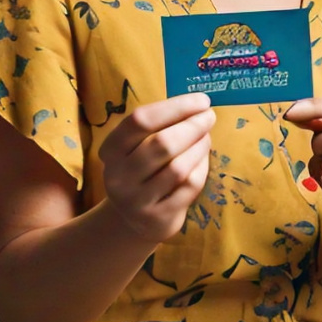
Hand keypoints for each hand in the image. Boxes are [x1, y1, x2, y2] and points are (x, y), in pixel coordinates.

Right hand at [98, 93, 214, 242]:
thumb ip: (160, 127)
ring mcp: (136, 200)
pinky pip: (188, 187)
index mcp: (111, 149)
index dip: (175, 107)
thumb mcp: (138, 147)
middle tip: (210, 116)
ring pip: (178, 167)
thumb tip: (199, 106)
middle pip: (162, 144)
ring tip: (207, 137)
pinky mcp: (157, 218)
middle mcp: (119, 176)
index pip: (140, 120)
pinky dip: (201, 169)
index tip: (201, 100)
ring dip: (200, 147)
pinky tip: (202, 160)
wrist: (132, 221)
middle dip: (193, 126)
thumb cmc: (142, 171)